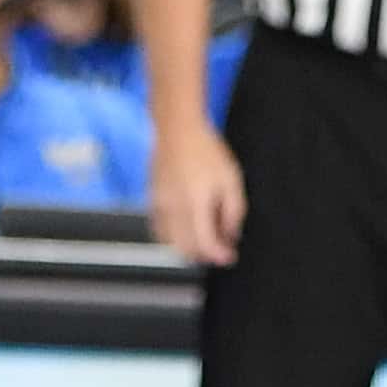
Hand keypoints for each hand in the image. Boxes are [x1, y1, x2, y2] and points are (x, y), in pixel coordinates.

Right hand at [148, 103, 246, 267]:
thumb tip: (231, 235)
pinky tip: (188, 228)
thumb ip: (233, 211)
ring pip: (171, 244)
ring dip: (189, 248)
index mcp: (195, 204)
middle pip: (186, 250)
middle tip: (221, 249)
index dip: (219, 256)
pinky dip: (174, 238)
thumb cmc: (206, 150)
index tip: (230, 256)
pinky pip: (161, 231)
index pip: (205, 245)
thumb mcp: (231, 178)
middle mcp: (173, 210)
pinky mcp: (152, 202)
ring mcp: (159, 207)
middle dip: (205, 255)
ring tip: (206, 238)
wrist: (177, 130)